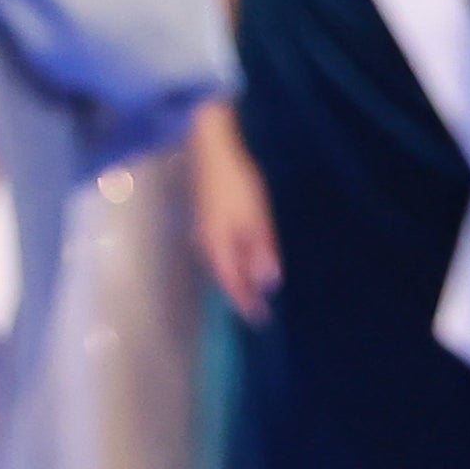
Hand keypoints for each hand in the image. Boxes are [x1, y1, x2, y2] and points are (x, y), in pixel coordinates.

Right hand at [186, 102, 281, 320]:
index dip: (245, 303)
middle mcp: (205, 244)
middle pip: (223, 276)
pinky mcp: (204, 218)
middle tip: (257, 307)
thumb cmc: (236, 183)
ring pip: (220, 263)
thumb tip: (268, 283)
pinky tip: (241, 256)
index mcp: (217, 247)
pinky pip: (218, 249)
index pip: (232, 284)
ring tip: (252, 286)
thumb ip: (261, 249)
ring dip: (236, 276)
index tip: (259, 320)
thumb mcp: (255, 217)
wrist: (209, 148)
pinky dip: (232, 259)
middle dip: (240, 292)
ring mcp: (201, 230)